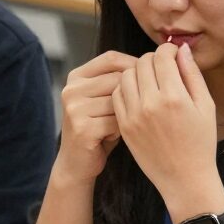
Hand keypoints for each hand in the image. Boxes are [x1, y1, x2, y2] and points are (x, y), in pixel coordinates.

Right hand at [55, 51, 138, 185]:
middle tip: (143, 108)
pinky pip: (118, 121)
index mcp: (76, 77)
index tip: (152, 76)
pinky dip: (126, 129)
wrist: (77, 165)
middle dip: (135, 93)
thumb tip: (151, 60)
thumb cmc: (98, 129)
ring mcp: (74, 109)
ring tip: (128, 124)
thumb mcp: (104, 99)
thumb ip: (118, 80)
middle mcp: (71, 90)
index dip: (135, 64)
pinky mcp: (82, 128)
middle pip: (118, 79)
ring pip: (120, 100)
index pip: (111, 58)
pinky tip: (123, 136)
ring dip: (130, 113)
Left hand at [110, 44, 223, 214]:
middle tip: (162, 68)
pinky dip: (126, 89)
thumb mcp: (206, 106)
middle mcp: (150, 104)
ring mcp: (134, 116)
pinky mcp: (124, 126)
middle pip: (142, 63)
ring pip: (125, 76)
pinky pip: (117, 95)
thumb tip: (182, 49)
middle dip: (153, 60)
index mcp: (174, 97)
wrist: (185, 178)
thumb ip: (192, 74)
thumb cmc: (201, 142)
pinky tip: (139, 94)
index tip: (173, 55)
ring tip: (150, 81)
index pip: (161, 56)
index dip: (168, 50)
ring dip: (137, 72)